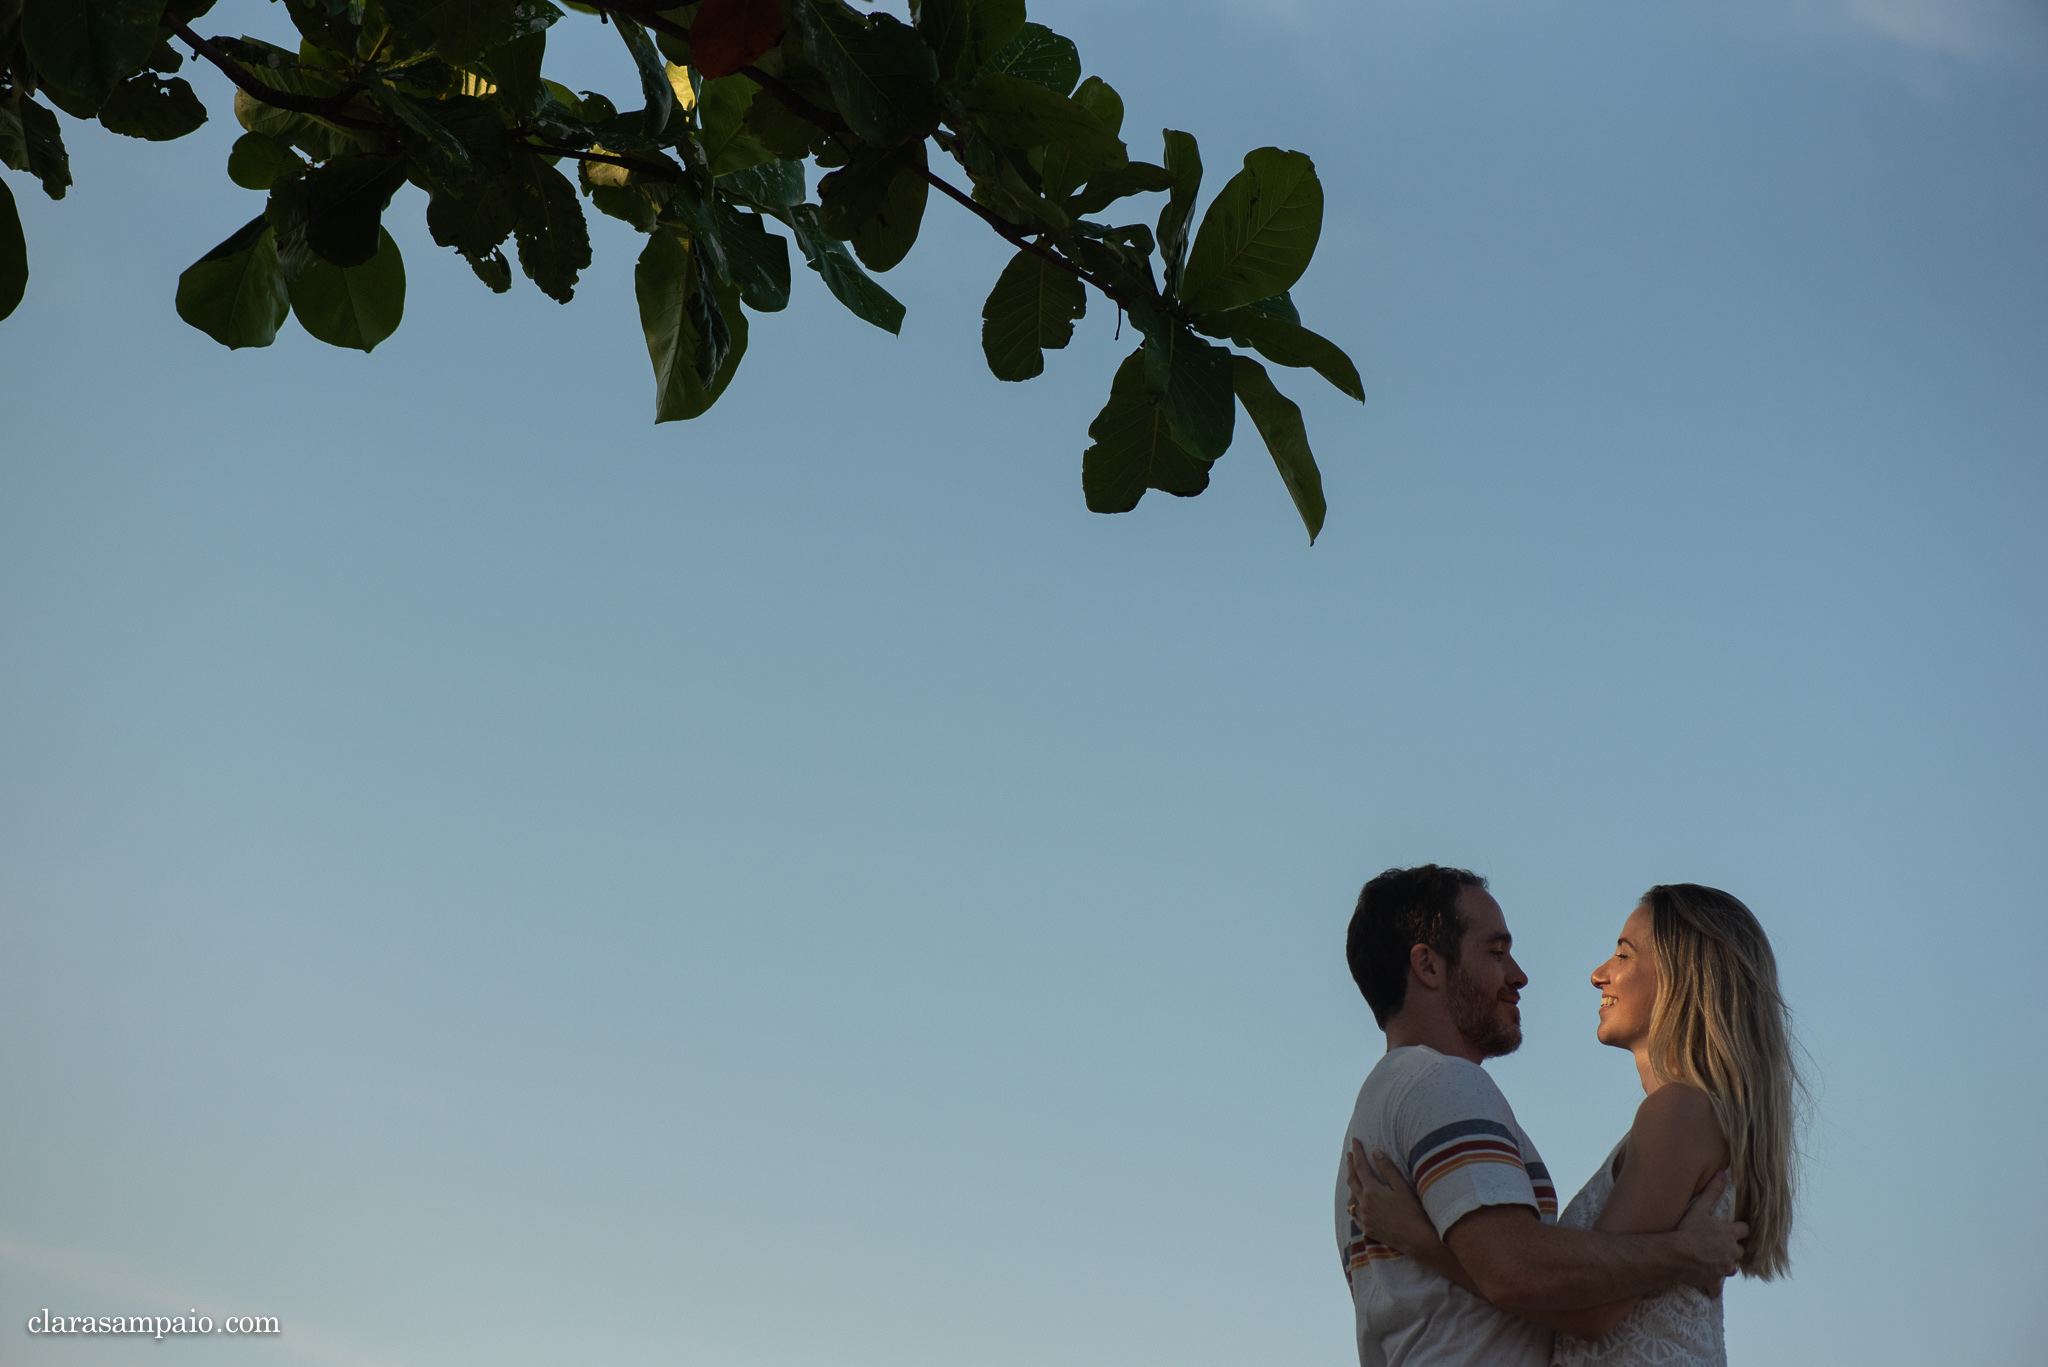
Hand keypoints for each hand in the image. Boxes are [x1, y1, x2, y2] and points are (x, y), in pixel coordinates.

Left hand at [1347, 1140, 1438, 1256]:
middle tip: (1350, 1154)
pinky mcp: (1368, 1230)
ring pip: (1351, 1199)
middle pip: (1352, 1180)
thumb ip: (1387, 1169)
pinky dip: (1355, 1206)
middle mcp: (1364, 1204)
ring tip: (1352, 1177)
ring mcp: (1365, 1219)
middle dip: (1350, 1165)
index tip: (1354, 1140)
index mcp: (1372, 1191)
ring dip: (1351, 1186)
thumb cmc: (1413, 1211)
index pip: (1360, 1166)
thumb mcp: (1402, 1187)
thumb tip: (1375, 1152)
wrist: (1417, 1240)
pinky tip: (1357, 1203)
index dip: (1357, 1152)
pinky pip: (1355, 1215)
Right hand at [1672, 1171, 1746, 1294]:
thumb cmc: (1688, 1231)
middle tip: (1723, 1244)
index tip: (1734, 1227)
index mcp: (1730, 1234)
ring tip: (1715, 1260)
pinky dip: (1713, 1286)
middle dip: (1734, 1247)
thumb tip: (1723, 1173)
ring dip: (1726, 1263)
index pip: (1744, 1230)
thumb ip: (1712, 1191)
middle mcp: (1731, 1252)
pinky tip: (1708, 1286)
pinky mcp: (1713, 1281)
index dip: (1740, 1228)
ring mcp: (1723, 1268)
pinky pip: (1716, 1287)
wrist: (1676, 1256)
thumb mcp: (1700, 1208)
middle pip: (1740, 1250)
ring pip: (1731, 1267)